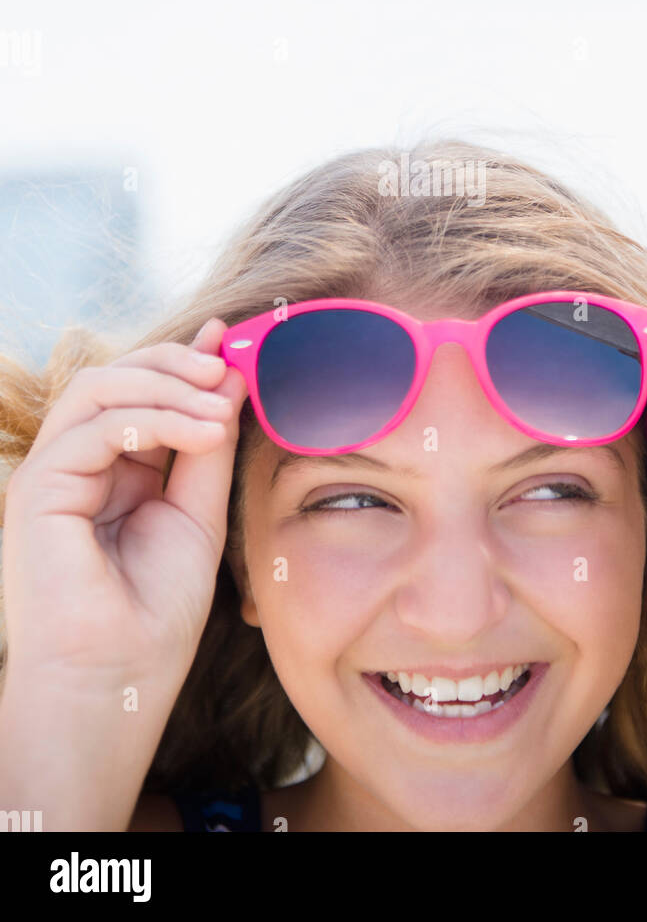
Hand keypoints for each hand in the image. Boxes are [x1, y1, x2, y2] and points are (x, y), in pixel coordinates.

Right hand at [2, 318, 247, 697]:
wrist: (117, 680)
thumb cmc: (155, 613)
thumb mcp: (199, 513)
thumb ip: (208, 447)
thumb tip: (231, 377)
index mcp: (113, 470)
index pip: (143, 394)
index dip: (186, 362)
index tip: (233, 342)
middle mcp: (77, 465)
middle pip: (117, 378)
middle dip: (177, 364)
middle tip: (229, 369)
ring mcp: (52, 474)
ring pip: (100, 388)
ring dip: (167, 386)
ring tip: (219, 407)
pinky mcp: (36, 488)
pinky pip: (92, 425)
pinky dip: (151, 417)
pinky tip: (200, 432)